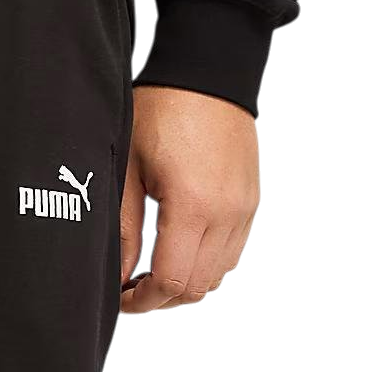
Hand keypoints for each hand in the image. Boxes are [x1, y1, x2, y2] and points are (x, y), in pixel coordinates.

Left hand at [118, 87, 260, 313]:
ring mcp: (245, 209)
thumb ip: (125, 228)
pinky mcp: (252, 201)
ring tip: (154, 269)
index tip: (121, 297)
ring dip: (185, 283)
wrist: (209, 70)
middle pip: (196, 288)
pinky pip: (232, 252)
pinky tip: (181, 250)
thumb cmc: (164, 109)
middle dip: (161, 298)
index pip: (170, 283)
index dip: (142, 300)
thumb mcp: (129, 168)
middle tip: (133, 286)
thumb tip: (120, 273)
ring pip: (217, 275)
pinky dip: (207, 263)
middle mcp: (227, 214)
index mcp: (193, 206)